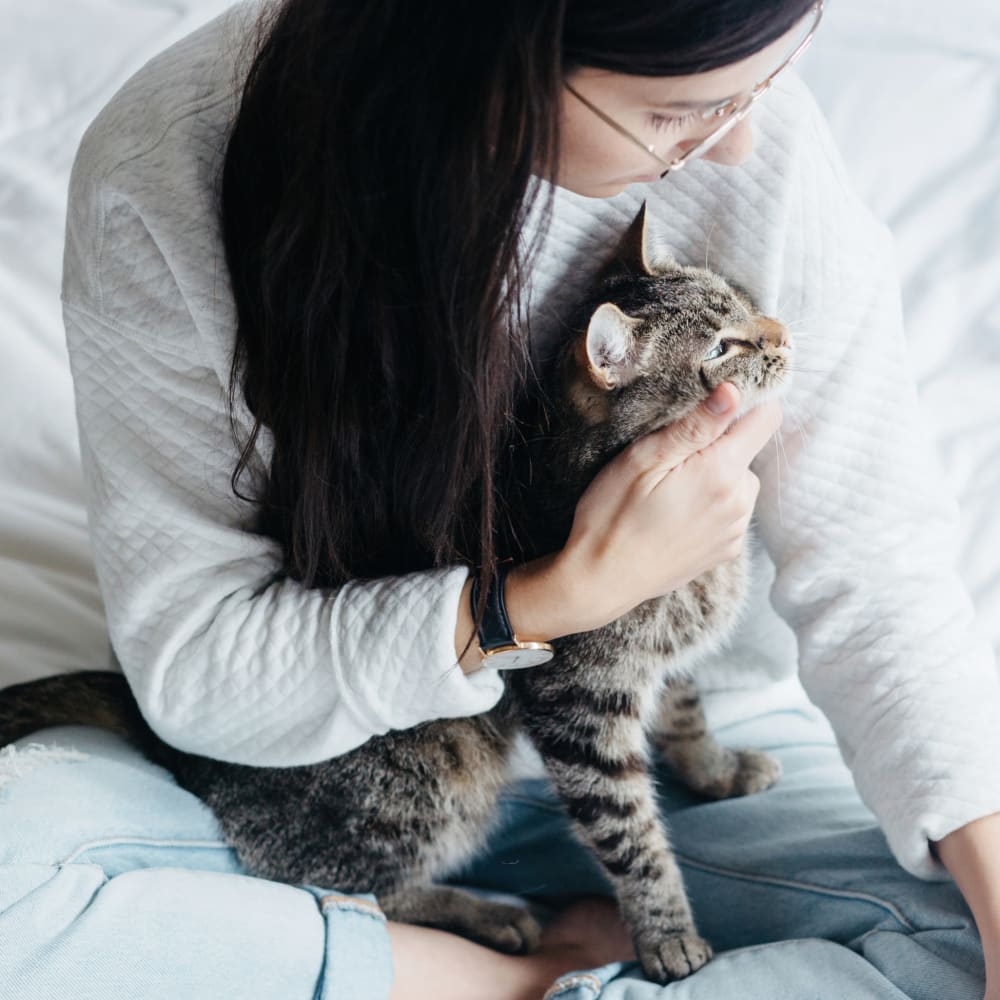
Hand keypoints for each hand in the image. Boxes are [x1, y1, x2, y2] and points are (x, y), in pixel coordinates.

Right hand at [553, 382, 781, 633]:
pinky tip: (675, 515)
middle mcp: (740, 503)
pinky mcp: (725, 550)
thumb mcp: (642, 459)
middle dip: (718, 446)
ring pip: (739, 482)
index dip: (748, 401)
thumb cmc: (612, 516)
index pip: (767, 419)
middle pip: (747, 451)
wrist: (601, 580)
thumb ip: (694, 425)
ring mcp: (735, 531)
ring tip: (668, 492)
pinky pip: (730, 511)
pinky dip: (711, 505)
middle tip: (669, 460)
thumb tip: (733, 392)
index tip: (716, 403)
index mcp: (722, 472)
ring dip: (715, 477)